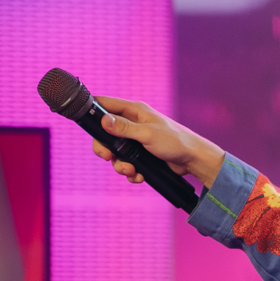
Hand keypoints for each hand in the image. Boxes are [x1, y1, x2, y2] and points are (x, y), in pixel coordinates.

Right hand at [91, 96, 224, 188]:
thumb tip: (103, 120)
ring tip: (131, 171)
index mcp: (133, 111)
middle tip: (108, 157)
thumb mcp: (147, 133)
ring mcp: (136, 140)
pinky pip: (127, 163)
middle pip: (105, 133)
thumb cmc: (175, 141)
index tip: (85, 124)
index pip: (105, 104)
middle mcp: (132, 123)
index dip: (92, 111)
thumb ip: (125, 128)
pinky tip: (139, 176)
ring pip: (115, 152)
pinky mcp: (142, 155)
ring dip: (120, 165)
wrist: (193, 161)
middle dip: (105, 148)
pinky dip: (131, 172)